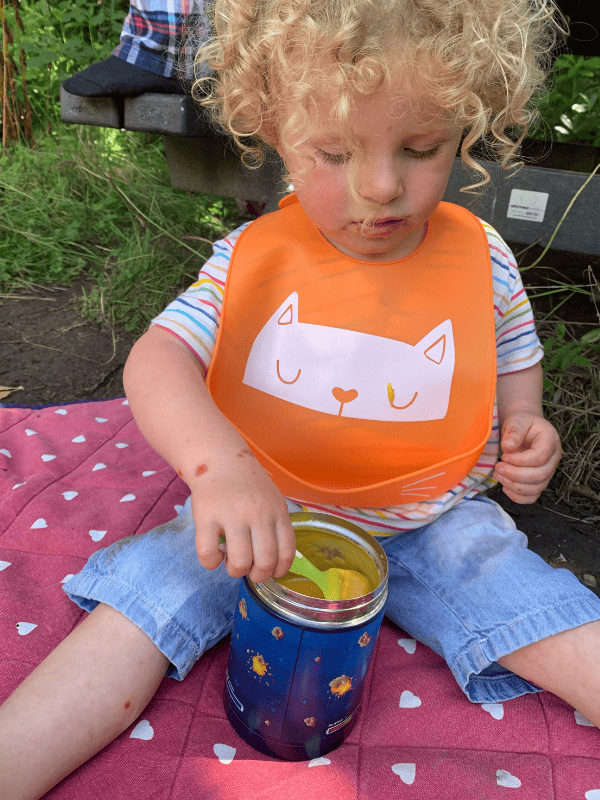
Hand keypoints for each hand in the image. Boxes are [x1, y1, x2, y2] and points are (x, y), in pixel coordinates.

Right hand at [189, 450, 295, 583]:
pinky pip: (208, 555)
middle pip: (264, 561)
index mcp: (277, 511)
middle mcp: (257, 514)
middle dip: (258, 576)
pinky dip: (211, 563)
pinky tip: (214, 553)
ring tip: (231, 561)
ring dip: (235, 571)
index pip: (287, 552)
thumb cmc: (248, 485)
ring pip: (239, 562)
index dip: (279, 570)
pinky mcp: (206, 518)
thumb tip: (275, 563)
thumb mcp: (272, 500)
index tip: (271, 572)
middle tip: (250, 570)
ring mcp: (231, 516)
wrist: (220, 460)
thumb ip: (277, 526)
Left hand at [492, 412, 561, 503]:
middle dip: (515, 474)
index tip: (504, 456)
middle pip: (540, 475)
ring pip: (536, 488)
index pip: (540, 457)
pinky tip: (505, 487)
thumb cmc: (521, 424)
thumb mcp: (517, 421)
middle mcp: (553, 459)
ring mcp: (548, 472)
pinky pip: (533, 496)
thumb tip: (508, 447)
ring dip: (514, 486)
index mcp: (551, 441)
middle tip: (498, 467)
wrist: (525, 429)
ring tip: (498, 475)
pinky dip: (518, 497)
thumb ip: (514, 431)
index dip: (520, 460)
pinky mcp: (539, 481)